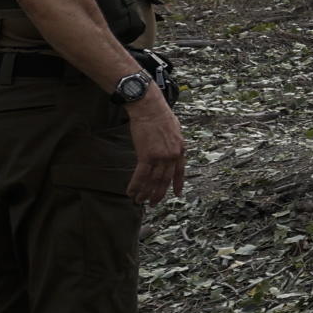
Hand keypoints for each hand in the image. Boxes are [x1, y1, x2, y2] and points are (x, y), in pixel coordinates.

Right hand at [125, 89, 186, 204]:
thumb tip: (169, 150)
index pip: (180, 171)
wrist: (151, 109)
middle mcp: (172, 156)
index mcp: (180, 150)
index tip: (178, 194)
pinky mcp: (147, 155)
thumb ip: (173, 143)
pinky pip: (141, 175)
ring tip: (139, 201)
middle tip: (153, 203)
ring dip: (145, 193)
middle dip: (158, 193)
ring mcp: (160, 157)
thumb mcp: (175, 131)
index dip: (178, 184)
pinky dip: (135, 185)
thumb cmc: (161, 116)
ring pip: (153, 180)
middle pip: (165, 180)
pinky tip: (131, 192)